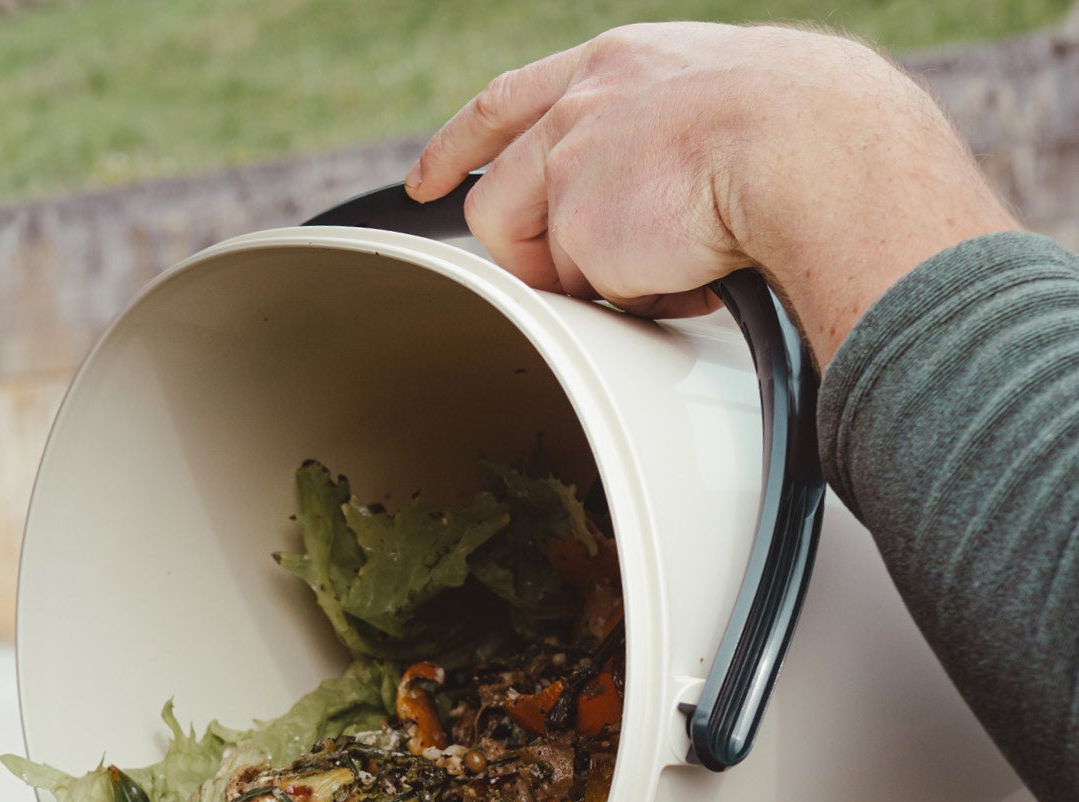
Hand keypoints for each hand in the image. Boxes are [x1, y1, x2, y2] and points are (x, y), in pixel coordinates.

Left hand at [405, 23, 1016, 362]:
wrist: (816, 148)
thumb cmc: (799, 133)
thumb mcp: (718, 101)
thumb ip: (659, 136)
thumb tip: (656, 194)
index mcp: (617, 63)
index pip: (509, 100)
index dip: (459, 144)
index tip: (427, 180)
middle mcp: (581, 104)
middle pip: (499, 199)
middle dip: (531, 256)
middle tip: (594, 277)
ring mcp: (570, 162)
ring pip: (540, 256)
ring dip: (596, 278)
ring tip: (671, 260)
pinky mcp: (577, 224)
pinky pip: (583, 293)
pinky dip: (633, 298)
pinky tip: (686, 272)